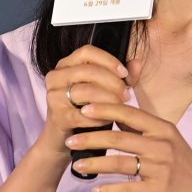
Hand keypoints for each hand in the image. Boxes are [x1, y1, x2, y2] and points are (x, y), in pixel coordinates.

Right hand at [39, 45, 140, 160]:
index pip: (87, 51)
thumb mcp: (104, 90)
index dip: (108, 60)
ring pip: (86, 91)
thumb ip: (121, 76)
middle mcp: (56, 77)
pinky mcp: (57, 117)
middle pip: (88, 70)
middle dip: (112, 82)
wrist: (63, 140)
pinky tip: (109, 120)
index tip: (124, 73)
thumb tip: (137, 63)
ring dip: (108, 99)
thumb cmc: (85, 111)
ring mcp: (54, 97)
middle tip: (126, 95)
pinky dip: (100, 117)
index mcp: (66, 65)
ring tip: (120, 107)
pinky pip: (84, 114)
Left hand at [66, 103, 191, 191]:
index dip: (105, 110)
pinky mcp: (160, 191)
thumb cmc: (183, 165)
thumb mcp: (168, 140)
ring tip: (77, 165)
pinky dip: (110, 191)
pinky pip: (129, 190)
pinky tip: (95, 191)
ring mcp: (161, 168)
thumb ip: (143, 129)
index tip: (84, 109)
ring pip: (121, 163)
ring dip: (96, 164)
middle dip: (92, 138)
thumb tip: (114, 113)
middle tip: (70, 140)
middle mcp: (162, 145)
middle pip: (120, 138)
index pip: (130, 114)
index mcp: (163, 128)